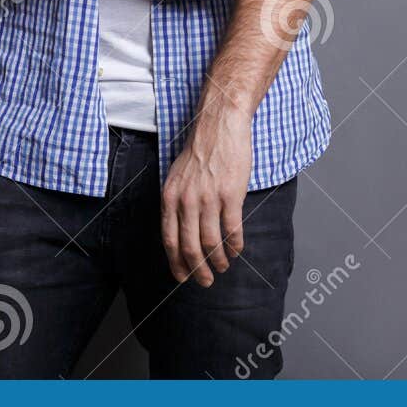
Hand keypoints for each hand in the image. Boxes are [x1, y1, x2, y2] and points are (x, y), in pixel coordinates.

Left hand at [161, 104, 253, 285]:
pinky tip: (236, 251)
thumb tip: (180, 232)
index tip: (183, 277)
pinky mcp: (230, 195)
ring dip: (218, 260)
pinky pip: (232, 230)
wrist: (219, 125)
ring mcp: (209, 199)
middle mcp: (186, 201)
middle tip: (205, 281)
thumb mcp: (176, 177)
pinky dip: (235, 245)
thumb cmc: (200, 150)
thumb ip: (176, 203)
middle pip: (190, 247)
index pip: (169, 241)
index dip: (176, 263)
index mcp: (170, 198)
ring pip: (212, 242)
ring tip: (223, 267)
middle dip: (198, 270)